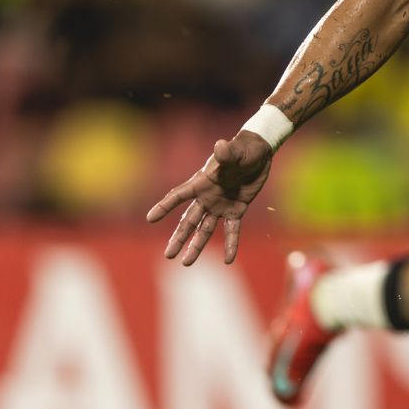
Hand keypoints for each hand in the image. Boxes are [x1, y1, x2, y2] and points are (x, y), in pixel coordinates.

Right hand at [145, 134, 273, 265]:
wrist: (258, 153)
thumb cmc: (243, 149)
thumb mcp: (235, 152)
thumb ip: (226, 153)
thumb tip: (220, 145)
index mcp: (201, 182)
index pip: (179, 196)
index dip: (165, 206)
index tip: (150, 218)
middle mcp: (207, 197)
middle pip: (189, 221)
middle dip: (179, 238)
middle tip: (168, 255)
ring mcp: (220, 205)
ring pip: (205, 230)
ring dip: (196, 246)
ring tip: (186, 263)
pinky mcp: (236, 210)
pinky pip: (232, 231)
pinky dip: (231, 245)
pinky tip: (228, 260)